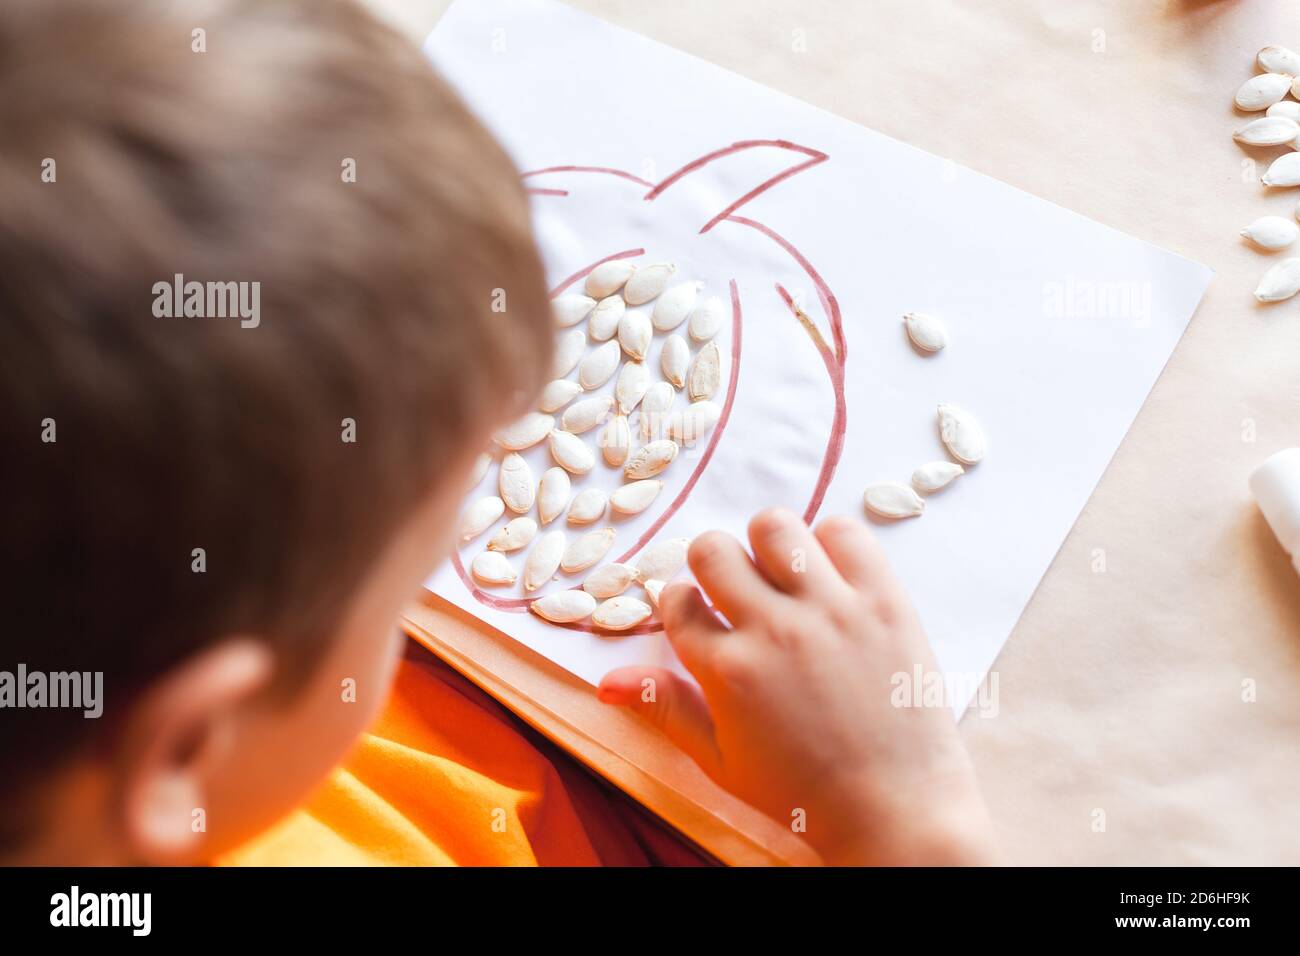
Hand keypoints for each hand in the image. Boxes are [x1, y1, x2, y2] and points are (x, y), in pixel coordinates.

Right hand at [598, 508, 1000, 865]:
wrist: (894, 808)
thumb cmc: (802, 793)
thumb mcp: (720, 760)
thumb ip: (667, 708)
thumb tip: (606, 682)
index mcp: (727, 671)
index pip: (679, 602)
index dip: (683, 604)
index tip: (701, 614)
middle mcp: (773, 630)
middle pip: (713, 550)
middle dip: (713, 564)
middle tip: (735, 588)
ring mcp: (831, 610)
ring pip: (774, 526)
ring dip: (768, 544)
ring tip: (783, 574)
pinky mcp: (883, 599)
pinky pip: (843, 532)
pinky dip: (830, 543)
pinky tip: (829, 576)